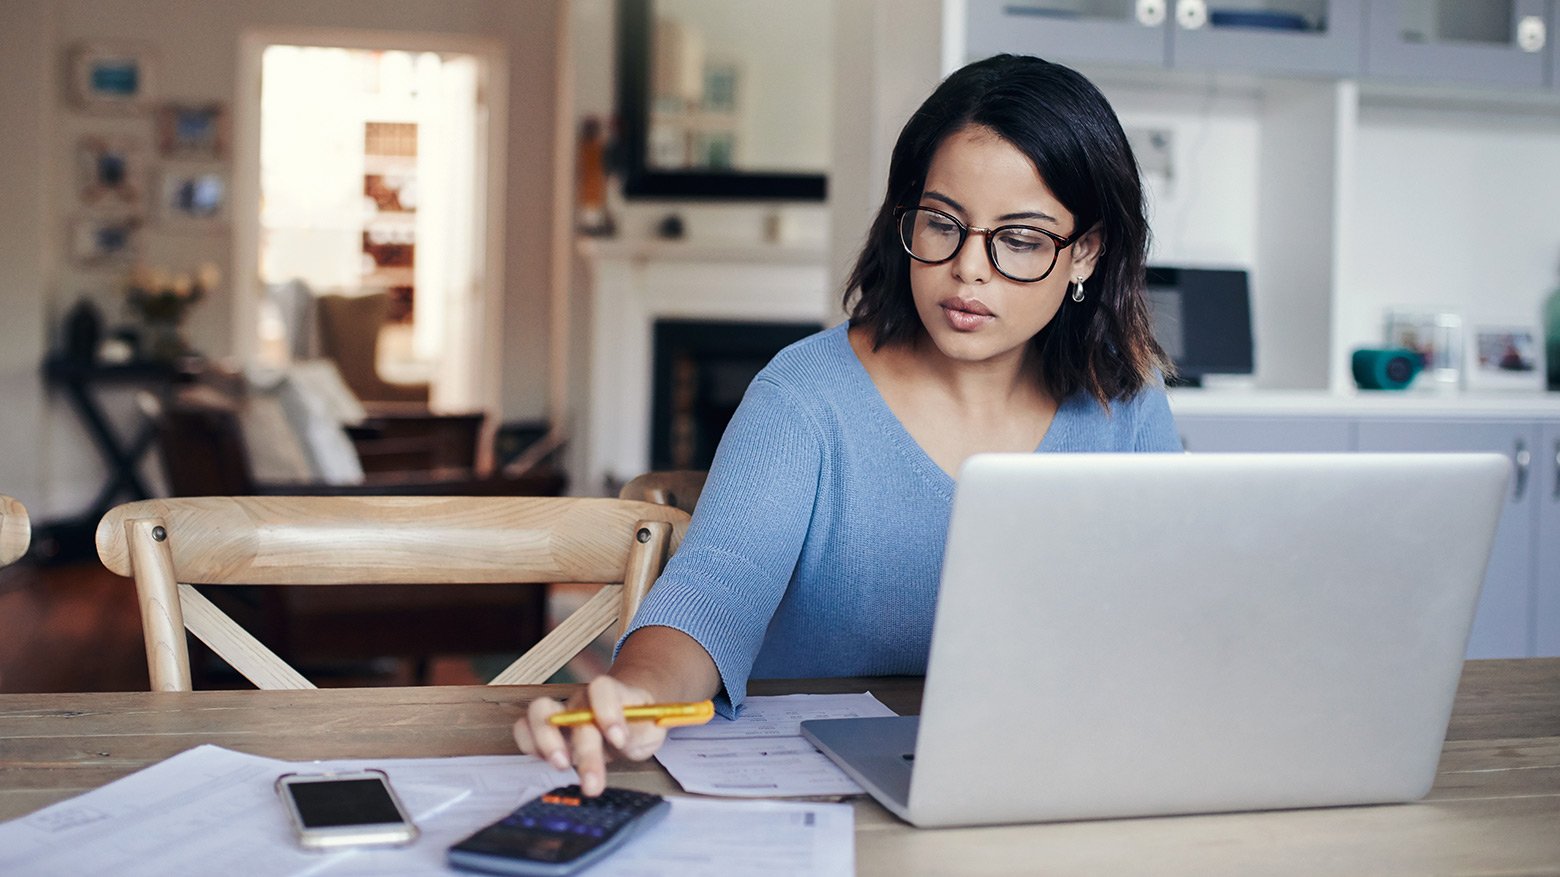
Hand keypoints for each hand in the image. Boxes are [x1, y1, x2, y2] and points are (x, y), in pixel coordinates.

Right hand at [513, 675, 669, 795]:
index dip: (607, 711)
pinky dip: (529, 744)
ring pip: (539, 711)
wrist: (628, 719)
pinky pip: (524, 728)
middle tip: (592, 782)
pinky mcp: (546, 729)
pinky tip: (546, 762)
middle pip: (574, 713)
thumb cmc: (639, 724)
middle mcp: (584, 701)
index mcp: (613, 694)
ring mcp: (562, 712)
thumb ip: (642, 732)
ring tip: (561, 765)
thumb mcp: (653, 729)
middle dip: (584, 750)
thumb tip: (621, 741)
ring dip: (546, 740)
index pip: (603, 688)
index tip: (619, 739)